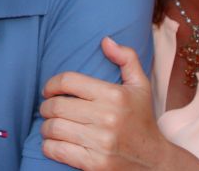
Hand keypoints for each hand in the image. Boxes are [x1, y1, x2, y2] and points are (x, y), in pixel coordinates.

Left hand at [40, 37, 163, 169]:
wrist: (154, 162)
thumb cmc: (142, 119)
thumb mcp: (140, 86)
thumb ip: (126, 58)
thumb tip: (105, 40)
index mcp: (114, 96)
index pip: (69, 81)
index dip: (52, 83)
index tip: (49, 89)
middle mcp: (107, 118)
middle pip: (57, 105)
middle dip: (46, 106)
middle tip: (47, 108)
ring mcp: (100, 143)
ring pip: (54, 128)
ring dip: (45, 126)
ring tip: (49, 125)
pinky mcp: (94, 164)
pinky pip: (58, 150)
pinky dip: (48, 146)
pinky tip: (52, 142)